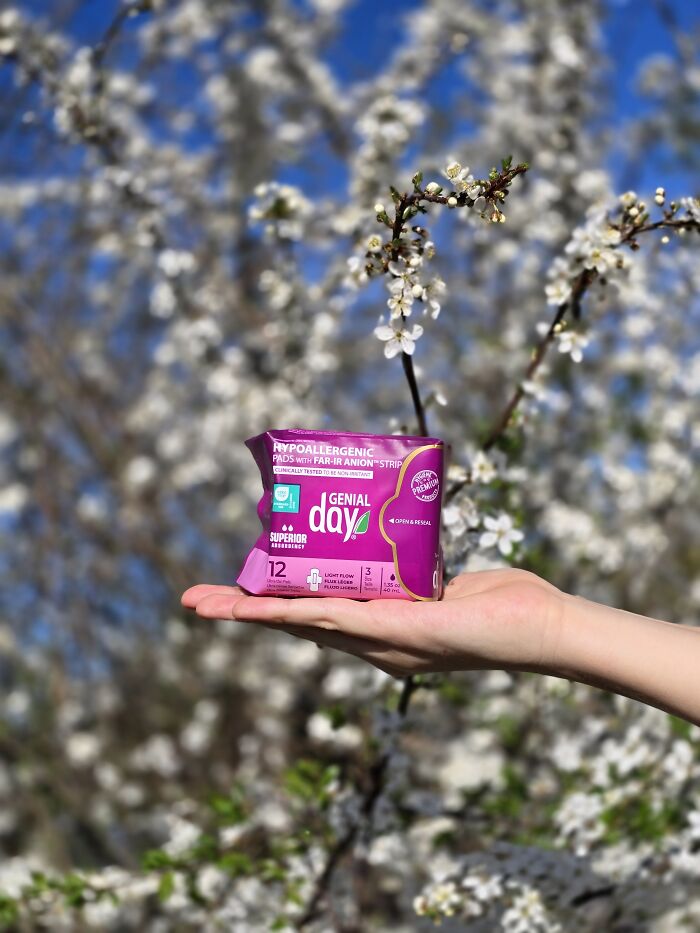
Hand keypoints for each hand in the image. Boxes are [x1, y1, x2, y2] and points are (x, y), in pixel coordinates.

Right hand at [181, 569, 563, 677]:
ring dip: (252, 613)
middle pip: (296, 620)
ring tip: (207, 606)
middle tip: (195, 601)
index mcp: (379, 626)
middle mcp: (373, 639)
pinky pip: (336, 620)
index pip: (313, 612)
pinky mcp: (400, 632)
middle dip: (243, 610)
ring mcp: (383, 640)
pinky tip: (260, 608)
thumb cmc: (502, 602)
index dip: (270, 602)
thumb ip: (411, 567)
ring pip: (303, 622)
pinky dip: (293, 614)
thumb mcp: (439, 578)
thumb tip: (393, 538)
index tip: (235, 589)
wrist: (543, 627)